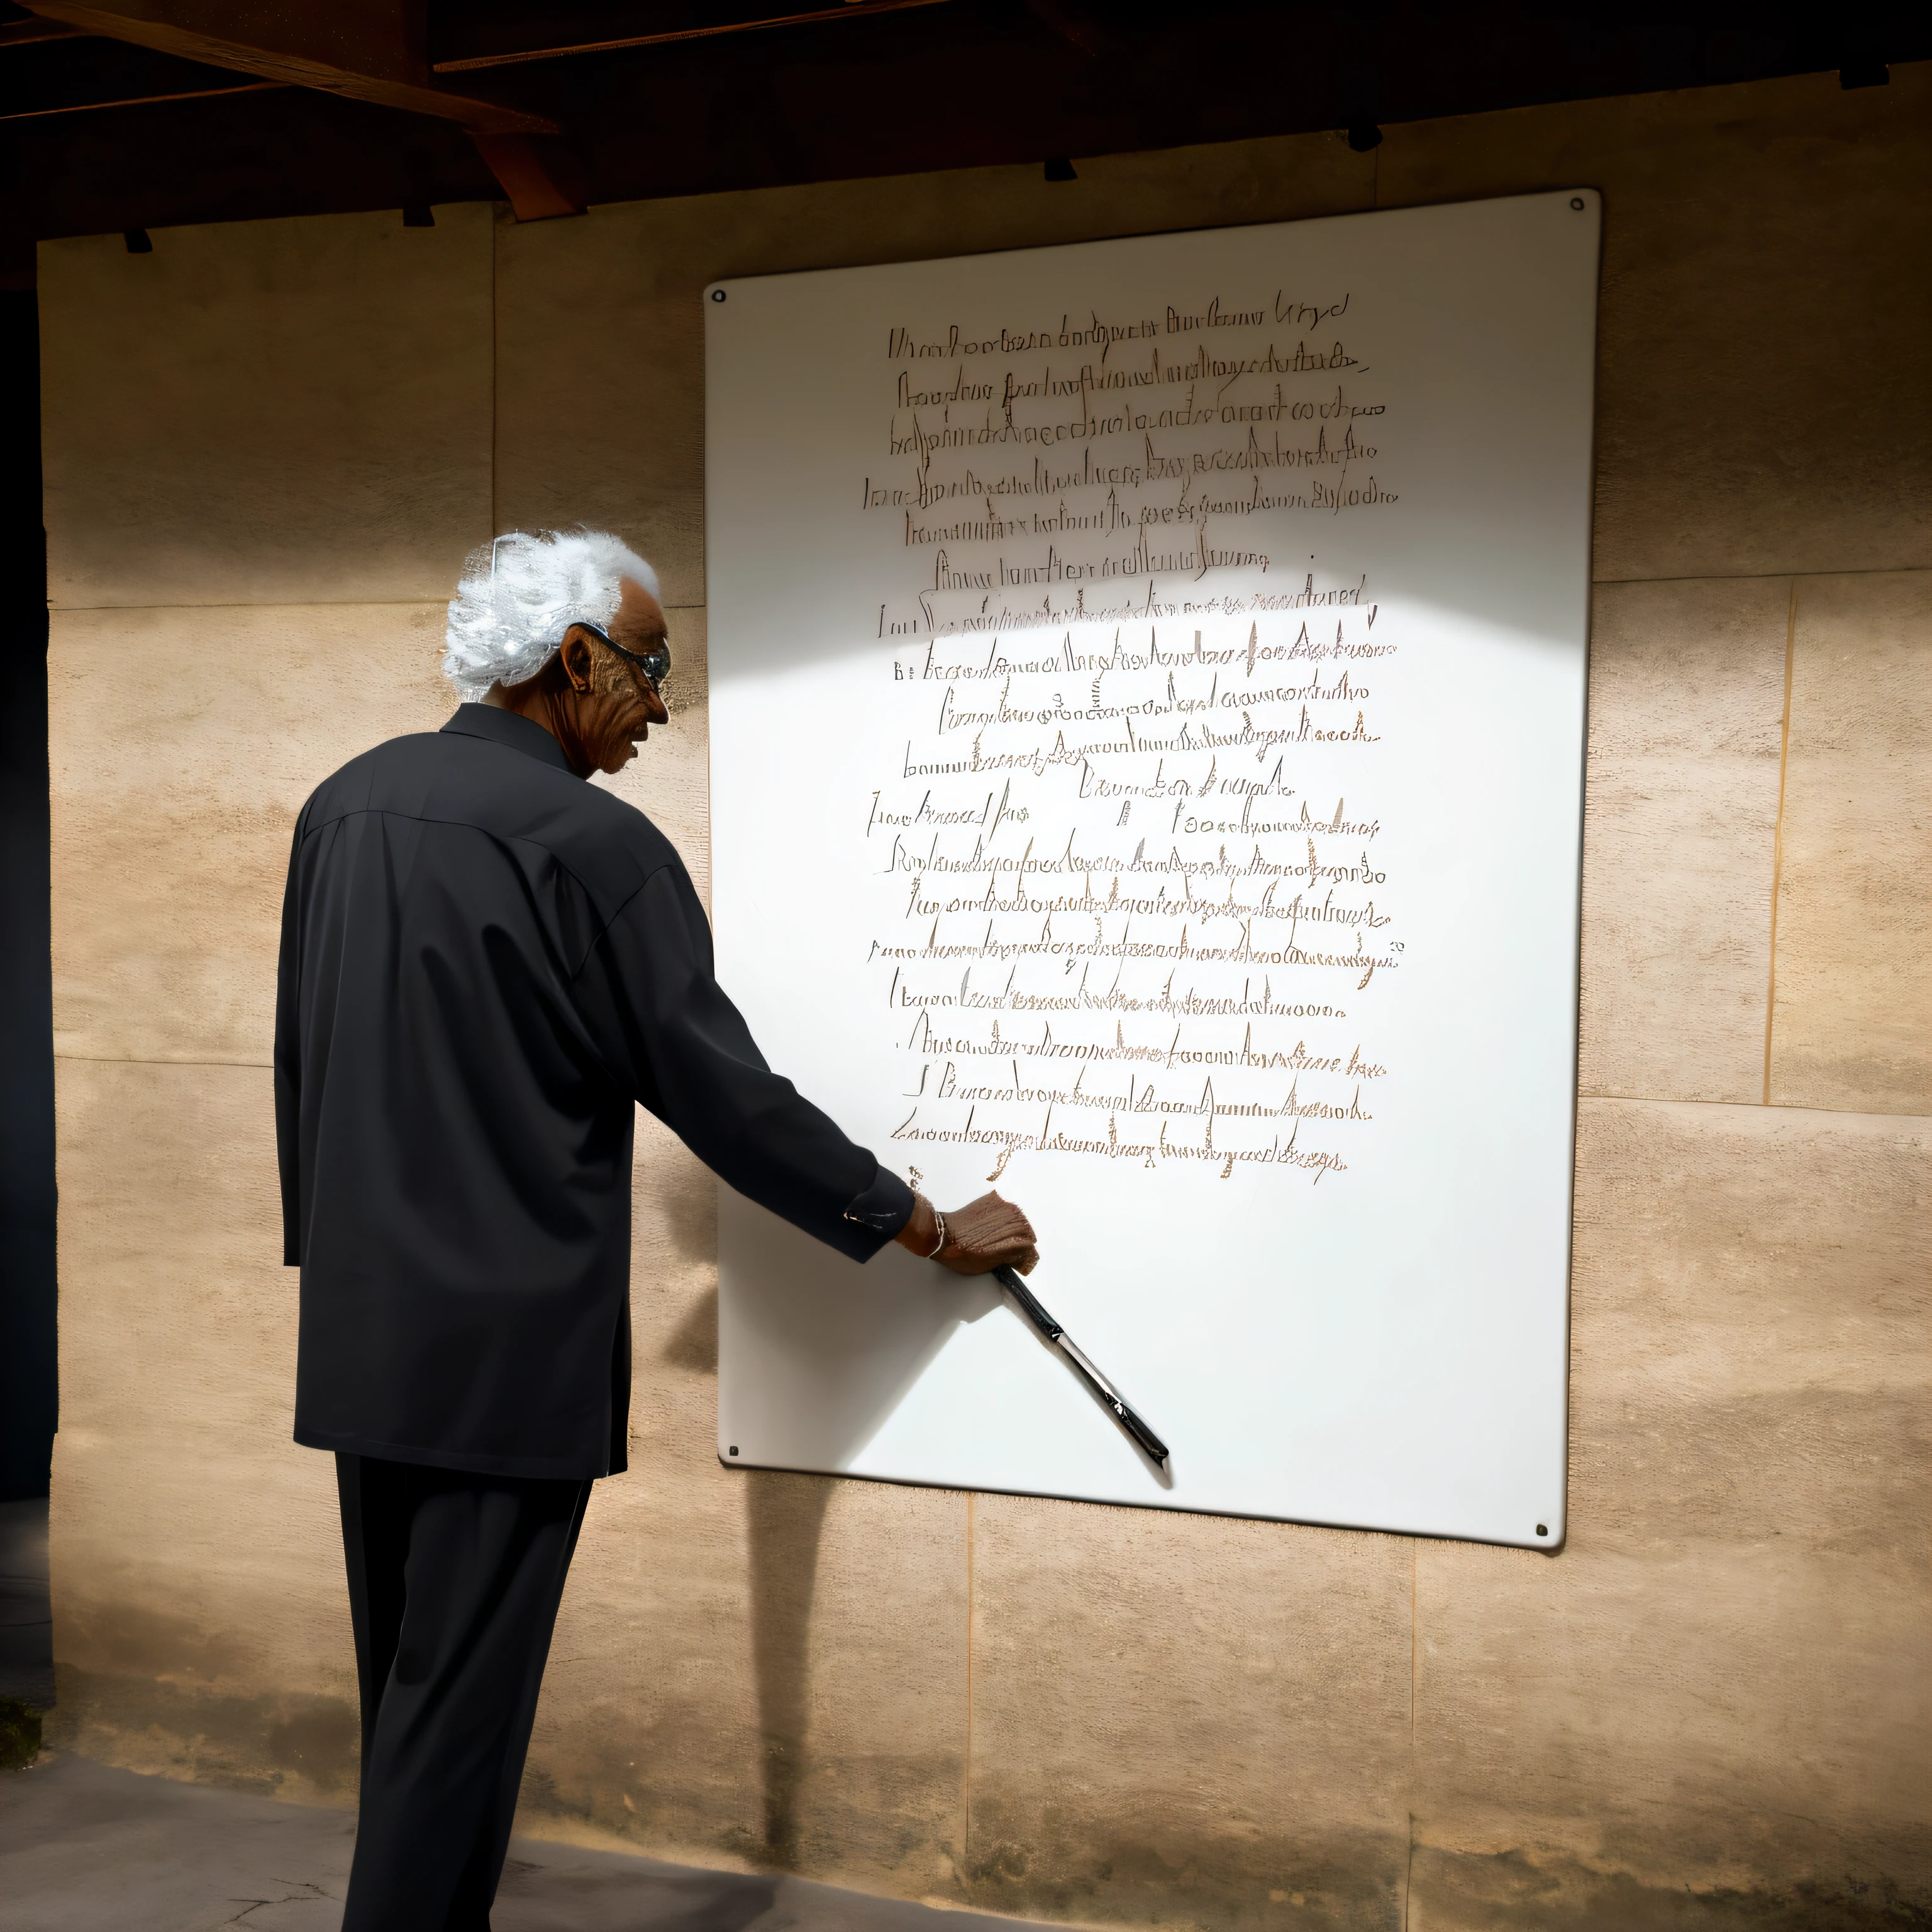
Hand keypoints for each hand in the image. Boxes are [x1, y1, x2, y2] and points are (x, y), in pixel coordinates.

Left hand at [894, 1190, 1038, 1275]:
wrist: (944, 1236)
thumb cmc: (964, 1254)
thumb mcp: (991, 1265)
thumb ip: (1010, 1258)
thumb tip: (1017, 1256)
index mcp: (1017, 1240)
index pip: (1031, 1253)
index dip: (1025, 1262)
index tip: (1020, 1266)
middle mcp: (1016, 1220)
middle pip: (1028, 1235)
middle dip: (1022, 1244)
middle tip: (1012, 1253)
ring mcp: (1006, 1207)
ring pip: (1020, 1220)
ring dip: (1015, 1230)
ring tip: (1003, 1238)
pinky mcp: (994, 1199)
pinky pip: (1007, 1208)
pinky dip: (1005, 1217)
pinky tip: (995, 1225)